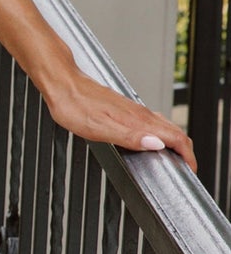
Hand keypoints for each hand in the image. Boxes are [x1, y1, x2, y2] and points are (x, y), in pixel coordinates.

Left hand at [41, 61, 196, 171]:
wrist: (62, 84)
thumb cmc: (75, 106)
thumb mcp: (100, 128)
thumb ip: (130, 138)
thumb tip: (156, 144)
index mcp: (137, 120)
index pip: (174, 136)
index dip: (187, 154)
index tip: (191, 169)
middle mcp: (139, 113)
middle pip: (174, 130)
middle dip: (185, 150)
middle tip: (187, 166)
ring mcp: (132, 109)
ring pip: (164, 125)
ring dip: (174, 141)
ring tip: (175, 156)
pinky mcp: (124, 108)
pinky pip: (151, 121)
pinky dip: (160, 133)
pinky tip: (151, 138)